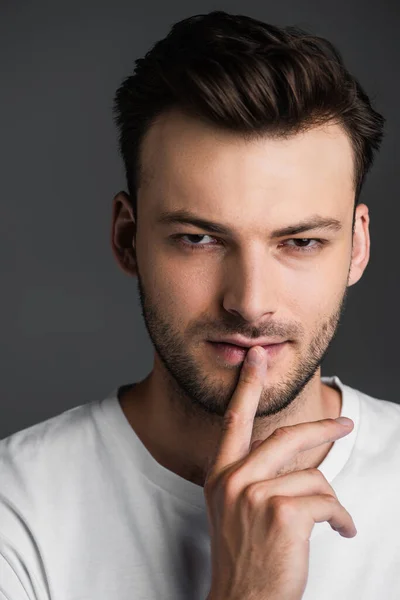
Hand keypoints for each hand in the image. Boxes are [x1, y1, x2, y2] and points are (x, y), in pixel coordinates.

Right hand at [204, 345, 355, 599]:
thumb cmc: (245, 554)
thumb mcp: (234, 508)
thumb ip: (252, 475)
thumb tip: (290, 450)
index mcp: (220, 475)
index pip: (234, 420)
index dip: (247, 386)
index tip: (256, 358)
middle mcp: (232, 480)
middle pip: (286, 437)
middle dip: (322, 430)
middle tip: (345, 425)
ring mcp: (254, 496)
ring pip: (314, 477)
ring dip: (330, 503)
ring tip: (332, 522)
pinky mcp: (281, 513)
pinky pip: (328, 501)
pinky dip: (342, 518)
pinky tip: (341, 531)